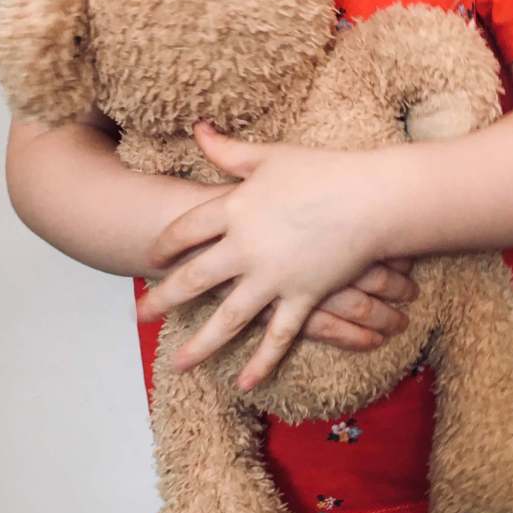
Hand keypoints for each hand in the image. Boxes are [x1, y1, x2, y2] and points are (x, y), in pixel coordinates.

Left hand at [137, 122, 395, 388]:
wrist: (372, 198)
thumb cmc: (323, 171)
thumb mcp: (271, 156)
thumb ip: (230, 151)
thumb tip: (199, 129)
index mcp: (235, 209)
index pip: (186, 229)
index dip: (165, 243)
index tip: (150, 256)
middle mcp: (246, 248)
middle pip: (194, 278)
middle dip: (164, 298)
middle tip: (141, 315)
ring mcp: (272, 277)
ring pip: (228, 318)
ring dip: (200, 344)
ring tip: (177, 364)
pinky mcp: (301, 297)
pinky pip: (277, 337)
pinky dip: (261, 362)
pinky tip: (243, 383)